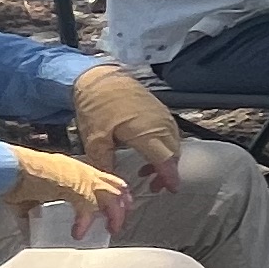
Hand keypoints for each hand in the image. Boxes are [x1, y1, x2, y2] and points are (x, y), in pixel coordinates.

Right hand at [3, 147, 132, 231]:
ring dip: (113, 215)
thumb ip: (32, 213)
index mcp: (74, 169)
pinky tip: (77, 233)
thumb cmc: (13, 179)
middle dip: (121, 206)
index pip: (105, 179)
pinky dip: (85, 223)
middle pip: (115, 186)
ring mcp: (79, 177)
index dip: (115, 195)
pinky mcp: (72, 186)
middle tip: (117, 225)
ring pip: (110, 196)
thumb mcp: (30, 197)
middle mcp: (81, 170)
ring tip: (109, 230)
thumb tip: (29, 232)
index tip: (119, 209)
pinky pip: (88, 208)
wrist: (6, 166)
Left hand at [70, 63, 185, 192]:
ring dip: (165, 160)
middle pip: (173, 153)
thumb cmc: (96, 106)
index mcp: (147, 132)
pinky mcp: (160, 110)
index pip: (166, 160)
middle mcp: (161, 124)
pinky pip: (169, 133)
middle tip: (152, 186)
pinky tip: (147, 151)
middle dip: (167, 172)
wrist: (99, 77)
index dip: (170, 177)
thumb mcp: (94, 139)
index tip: (171, 190)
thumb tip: (111, 184)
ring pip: (173, 143)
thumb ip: (106, 164)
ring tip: (146, 172)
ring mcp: (162, 115)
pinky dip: (164, 147)